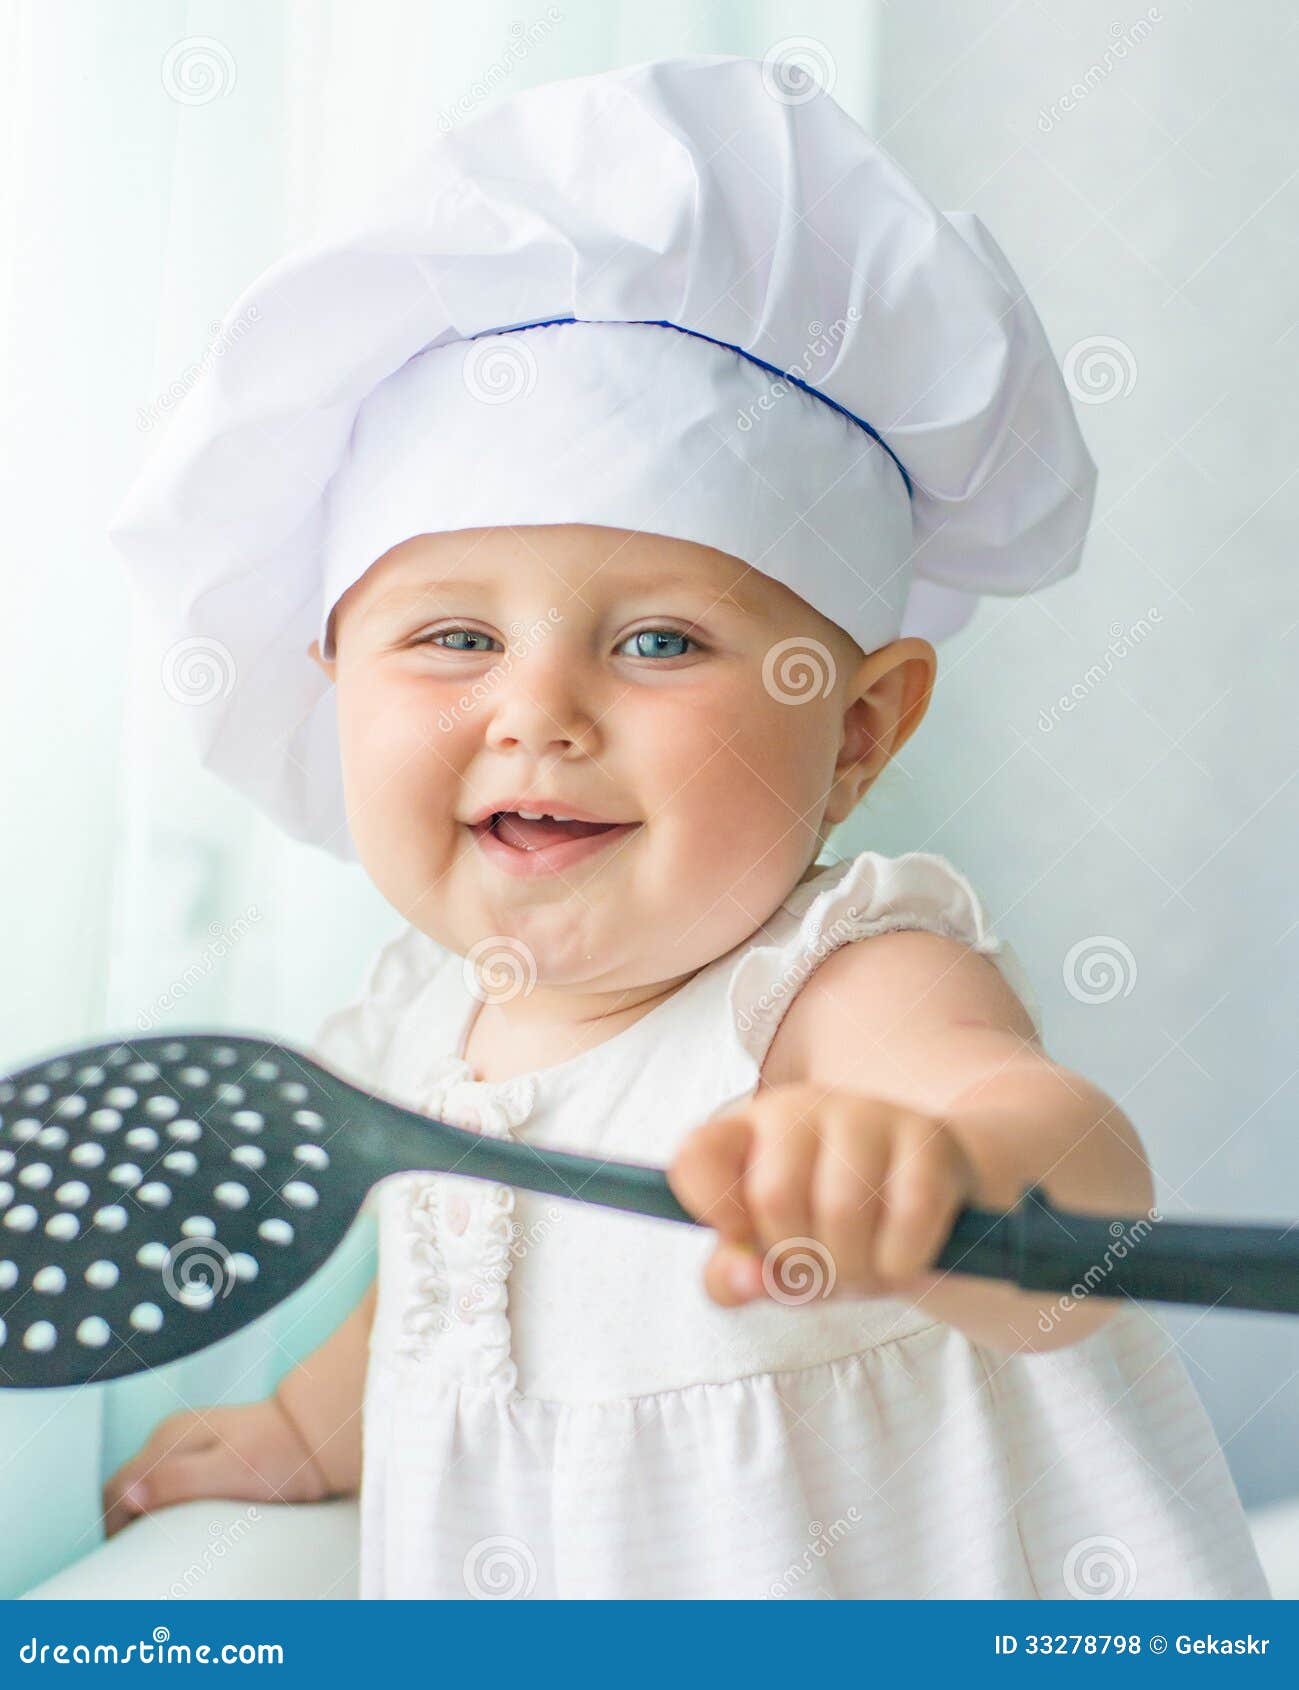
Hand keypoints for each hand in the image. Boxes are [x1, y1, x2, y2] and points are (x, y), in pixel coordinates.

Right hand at [101, 1392, 331, 1539]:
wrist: (319, 1436)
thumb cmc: (281, 1454)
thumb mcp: (229, 1471)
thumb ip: (178, 1480)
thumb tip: (127, 1494)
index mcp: (169, 1438)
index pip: (116, 1489)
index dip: (114, 1528)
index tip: (127, 1558)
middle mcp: (173, 1434)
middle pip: (129, 1488)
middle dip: (129, 1524)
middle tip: (147, 1558)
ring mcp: (190, 1440)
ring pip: (151, 1485)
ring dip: (151, 1515)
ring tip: (167, 1546)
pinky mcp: (207, 1449)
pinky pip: (174, 1482)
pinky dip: (172, 1506)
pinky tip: (188, 1524)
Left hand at [667, 1082, 978, 1307]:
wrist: (935, 1206)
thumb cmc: (833, 1233)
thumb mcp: (774, 1260)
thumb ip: (735, 1277)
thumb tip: (744, 1279)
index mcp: (748, 1130)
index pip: (696, 1156)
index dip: (713, 1213)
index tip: (744, 1242)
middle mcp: (801, 1108)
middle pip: (774, 1196)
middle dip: (801, 1259)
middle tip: (824, 1269)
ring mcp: (868, 1114)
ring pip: (842, 1210)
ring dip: (854, 1269)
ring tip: (864, 1267)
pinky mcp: (928, 1140)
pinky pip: (907, 1219)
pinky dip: (900, 1263)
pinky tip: (902, 1258)